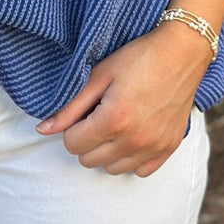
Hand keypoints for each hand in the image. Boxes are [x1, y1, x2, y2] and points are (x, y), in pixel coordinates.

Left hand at [35, 22, 210, 176]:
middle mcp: (134, 140)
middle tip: (98, 115)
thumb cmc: (138, 58)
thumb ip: (70, 107)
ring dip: (107, 151)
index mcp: (113, 120)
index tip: (83, 111)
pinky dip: (132, 157)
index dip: (72, 127)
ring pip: (112, 169)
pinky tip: (133, 134)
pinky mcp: (169, 148)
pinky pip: (140, 171)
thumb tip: (42, 130)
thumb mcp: (99, 76)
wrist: (182, 52)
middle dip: (86, 140)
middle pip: (88, 160)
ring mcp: (154, 147)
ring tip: (115, 124)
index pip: (72, 144)